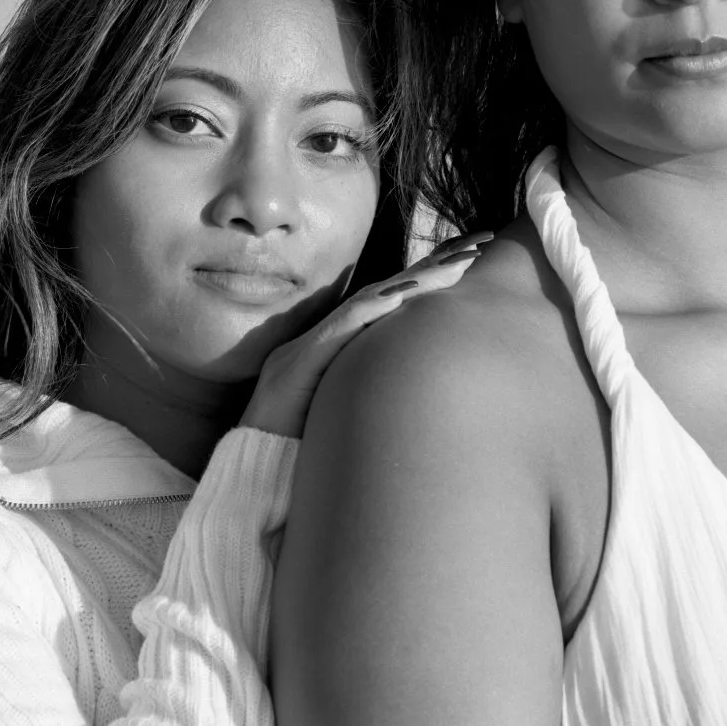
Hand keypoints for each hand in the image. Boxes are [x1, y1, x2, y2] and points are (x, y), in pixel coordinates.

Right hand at [240, 233, 490, 441]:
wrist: (250, 477)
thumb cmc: (300, 458)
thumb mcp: (347, 421)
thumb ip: (370, 400)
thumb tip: (418, 401)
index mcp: (331, 352)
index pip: (385, 307)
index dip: (426, 282)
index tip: (466, 263)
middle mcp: (318, 342)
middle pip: (382, 295)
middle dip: (431, 269)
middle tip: (476, 247)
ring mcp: (304, 351)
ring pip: (368, 305)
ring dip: (414, 283)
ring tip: (455, 267)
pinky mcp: (296, 367)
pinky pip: (340, 331)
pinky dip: (373, 311)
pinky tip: (404, 297)